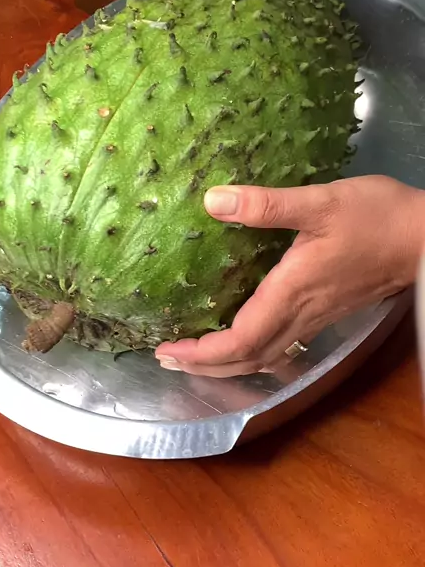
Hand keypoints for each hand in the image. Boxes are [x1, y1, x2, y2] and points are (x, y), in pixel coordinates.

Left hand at [155, 175, 424, 378]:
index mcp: (291, 292)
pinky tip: (241, 339)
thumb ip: (266, 204)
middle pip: (246, 358)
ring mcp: (315, 317)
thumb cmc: (376, 217)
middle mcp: (300, 314)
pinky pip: (280, 345)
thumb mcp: (320, 202)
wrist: (424, 238)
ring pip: (264, 356)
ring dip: (225, 362)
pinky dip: (251, 351)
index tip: (168, 348)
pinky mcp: (325, 312)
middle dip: (204, 365)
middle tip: (167, 357)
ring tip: (194, 355)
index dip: (202, 353)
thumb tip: (212, 201)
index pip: (239, 340)